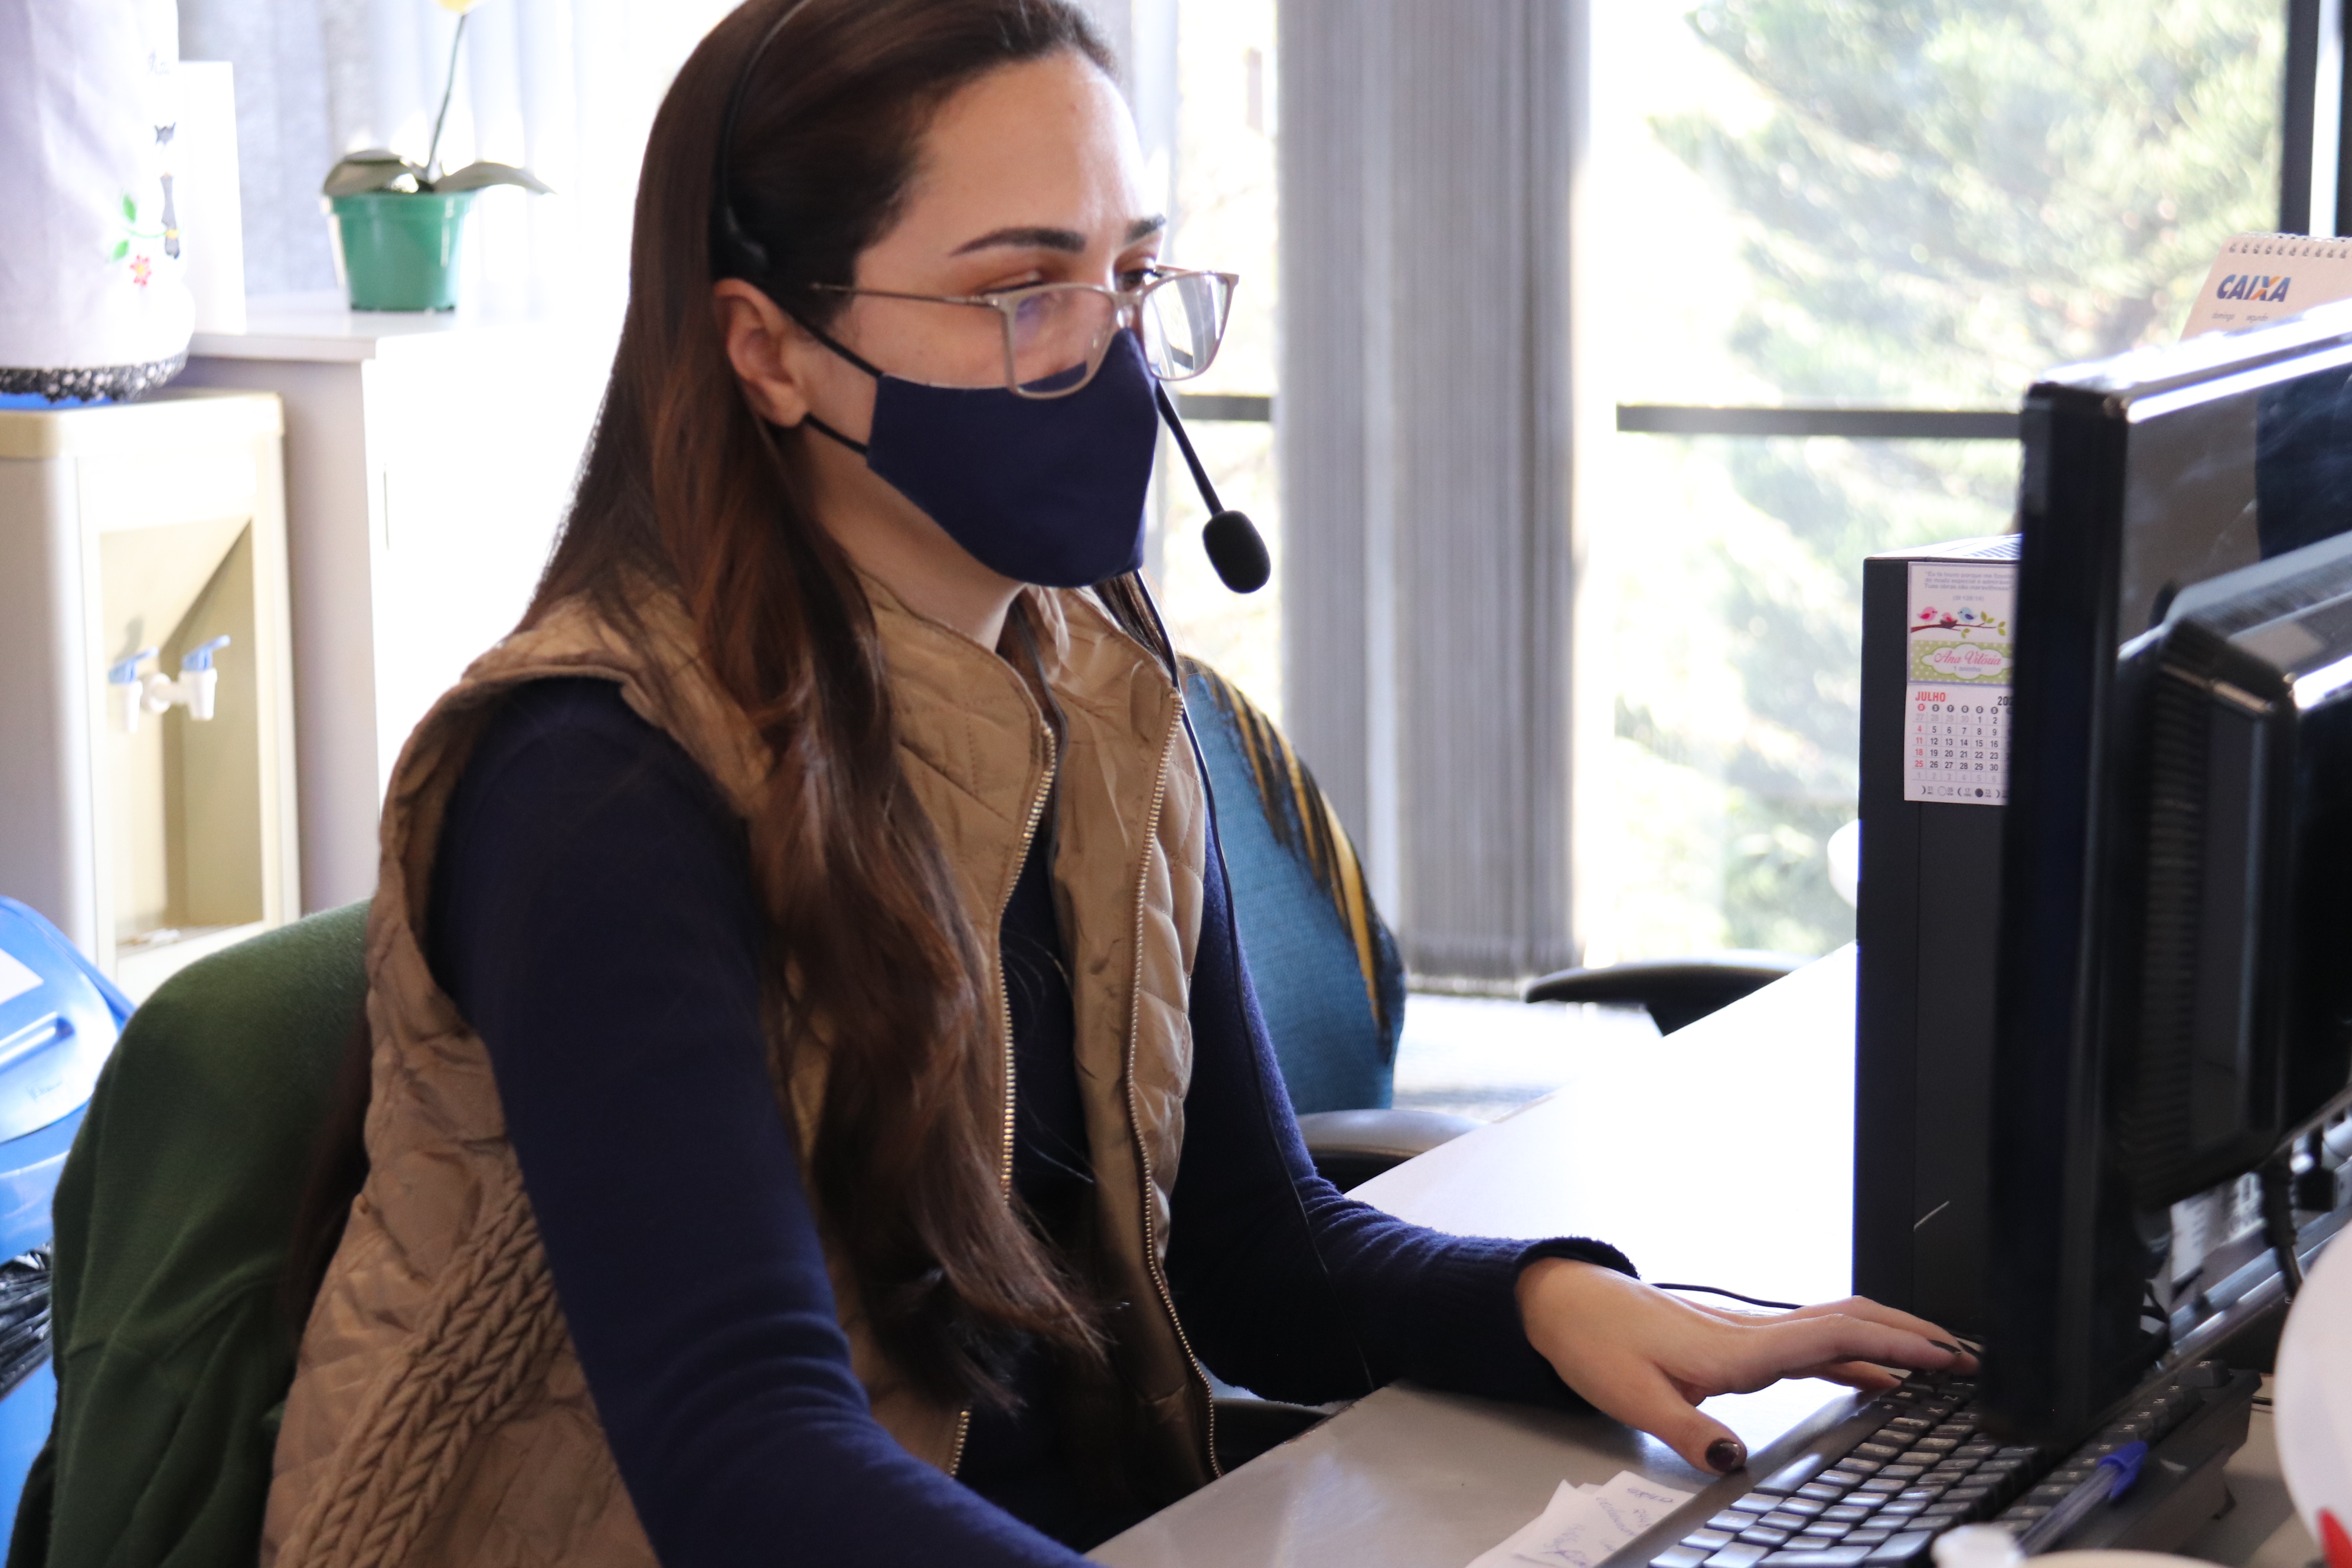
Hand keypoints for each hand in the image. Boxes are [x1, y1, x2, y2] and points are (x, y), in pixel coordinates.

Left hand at [1515, 1259, 1977, 1474]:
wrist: (1563, 1304)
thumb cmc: (1595, 1342)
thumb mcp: (1631, 1396)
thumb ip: (1685, 1429)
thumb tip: (1731, 1459)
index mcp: (1738, 1349)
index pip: (1834, 1339)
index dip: (1894, 1344)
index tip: (1944, 1355)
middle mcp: (1751, 1335)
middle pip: (1850, 1323)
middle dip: (1912, 1335)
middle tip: (1968, 1355)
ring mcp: (1747, 1335)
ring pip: (1835, 1328)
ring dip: (1889, 1339)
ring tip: (1941, 1361)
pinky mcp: (1737, 1342)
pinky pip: (1810, 1343)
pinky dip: (1852, 1354)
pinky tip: (1874, 1377)